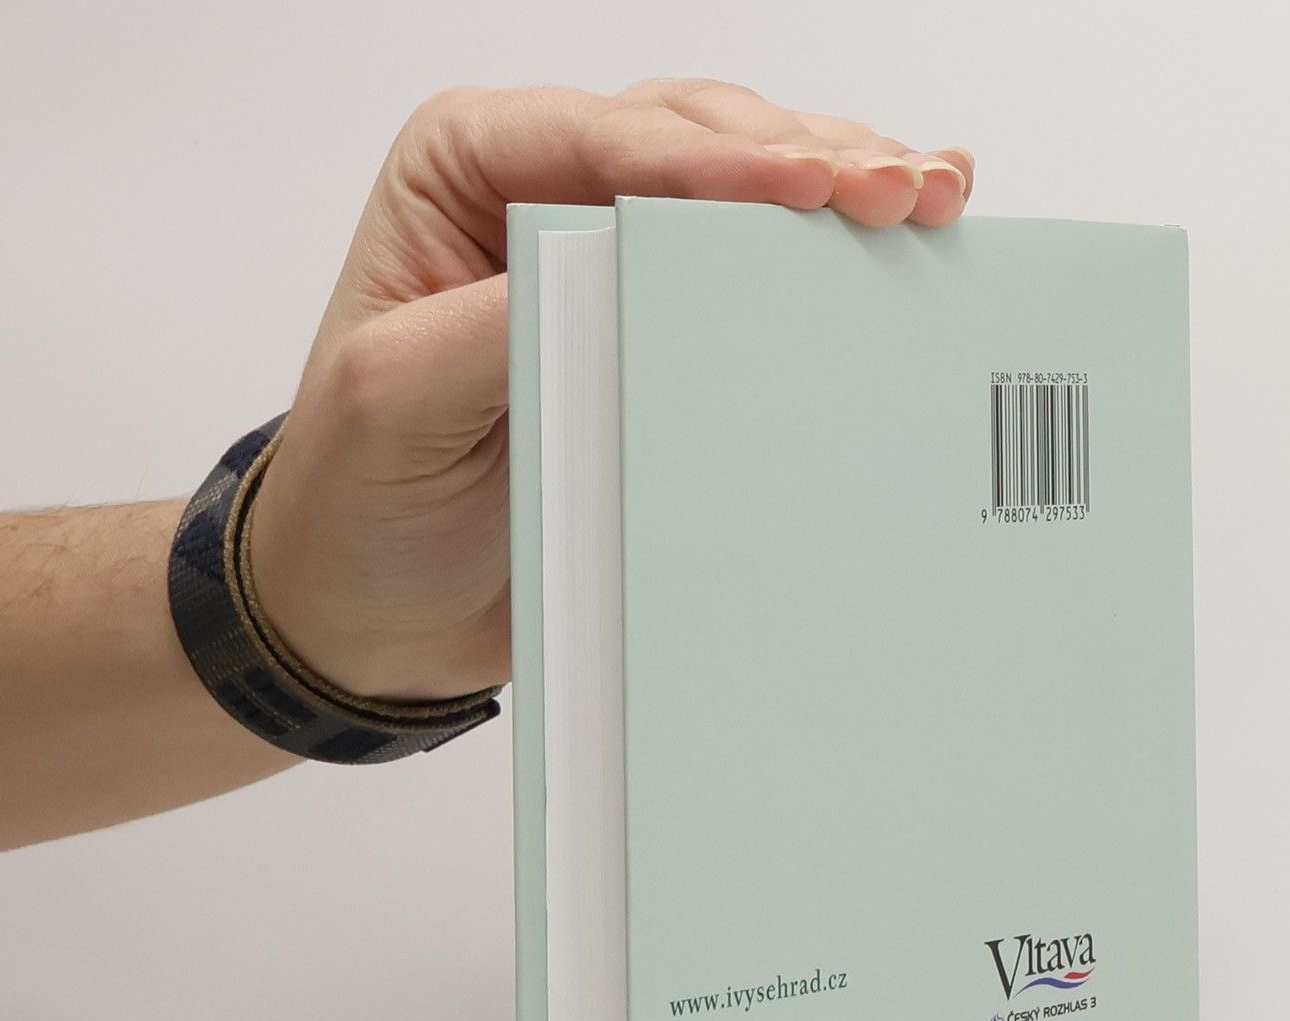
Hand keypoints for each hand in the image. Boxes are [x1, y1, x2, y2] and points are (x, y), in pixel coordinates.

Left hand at [245, 81, 973, 702]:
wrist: (370, 609)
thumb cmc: (360, 500)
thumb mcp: (398, 403)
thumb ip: (495, 324)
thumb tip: (614, 269)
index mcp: (466, 171)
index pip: (608, 145)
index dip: (717, 163)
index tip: (811, 187)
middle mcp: (543, 191)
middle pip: (696, 142)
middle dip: (805, 160)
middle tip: (898, 191)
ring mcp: (610, 263)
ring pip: (742, 190)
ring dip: (838, 191)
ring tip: (930, 200)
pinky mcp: (656, 337)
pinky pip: (750, 280)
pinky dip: (823, 263)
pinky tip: (899, 244)